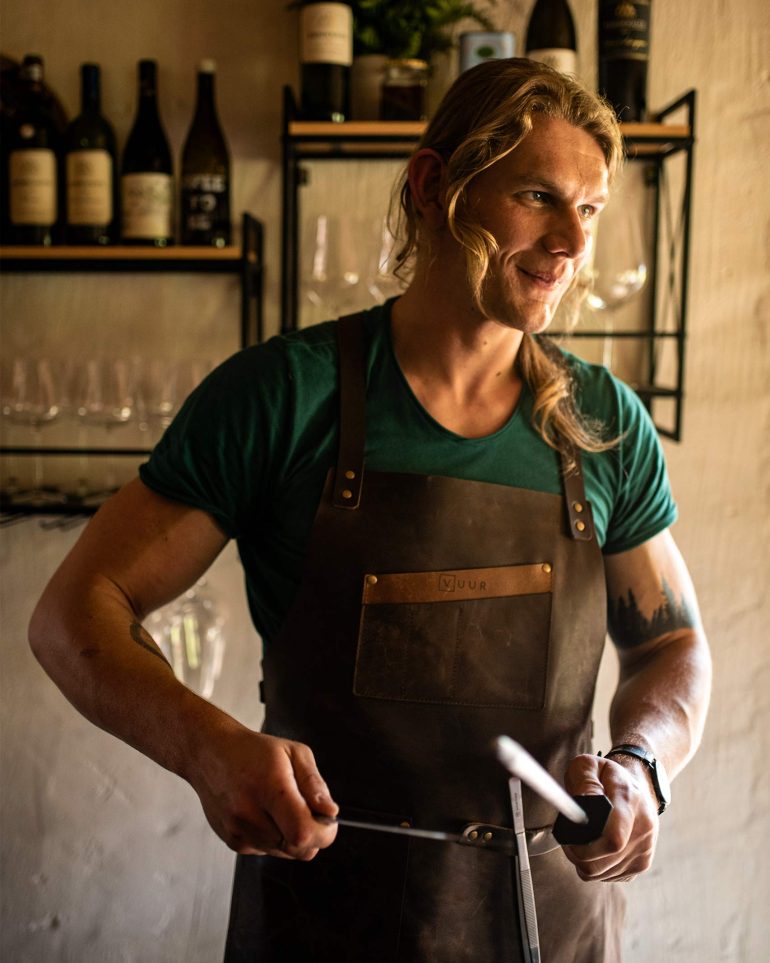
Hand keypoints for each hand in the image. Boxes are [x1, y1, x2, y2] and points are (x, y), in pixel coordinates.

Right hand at [187, 723, 338, 860]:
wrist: (210, 755)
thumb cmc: (253, 751)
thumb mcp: (293, 752)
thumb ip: (314, 783)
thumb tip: (330, 812)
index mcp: (269, 788)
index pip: (303, 832)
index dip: (324, 833)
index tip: (327, 820)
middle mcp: (250, 814)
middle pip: (297, 849)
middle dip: (312, 835)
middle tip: (307, 810)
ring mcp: (238, 831)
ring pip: (284, 853)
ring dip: (292, 836)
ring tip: (282, 806)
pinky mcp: (233, 841)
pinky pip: (267, 851)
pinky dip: (275, 838)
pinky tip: (265, 813)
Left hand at [560, 753, 658, 882]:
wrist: (639, 786)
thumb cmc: (608, 776)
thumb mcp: (590, 765)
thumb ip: (583, 781)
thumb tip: (580, 806)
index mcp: (630, 802)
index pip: (613, 839)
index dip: (584, 846)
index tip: (569, 838)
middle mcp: (643, 829)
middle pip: (603, 860)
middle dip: (578, 854)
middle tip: (568, 841)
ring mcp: (644, 850)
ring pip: (602, 872)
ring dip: (584, 862)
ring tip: (579, 843)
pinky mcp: (641, 865)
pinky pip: (609, 876)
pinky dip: (595, 868)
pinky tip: (593, 851)